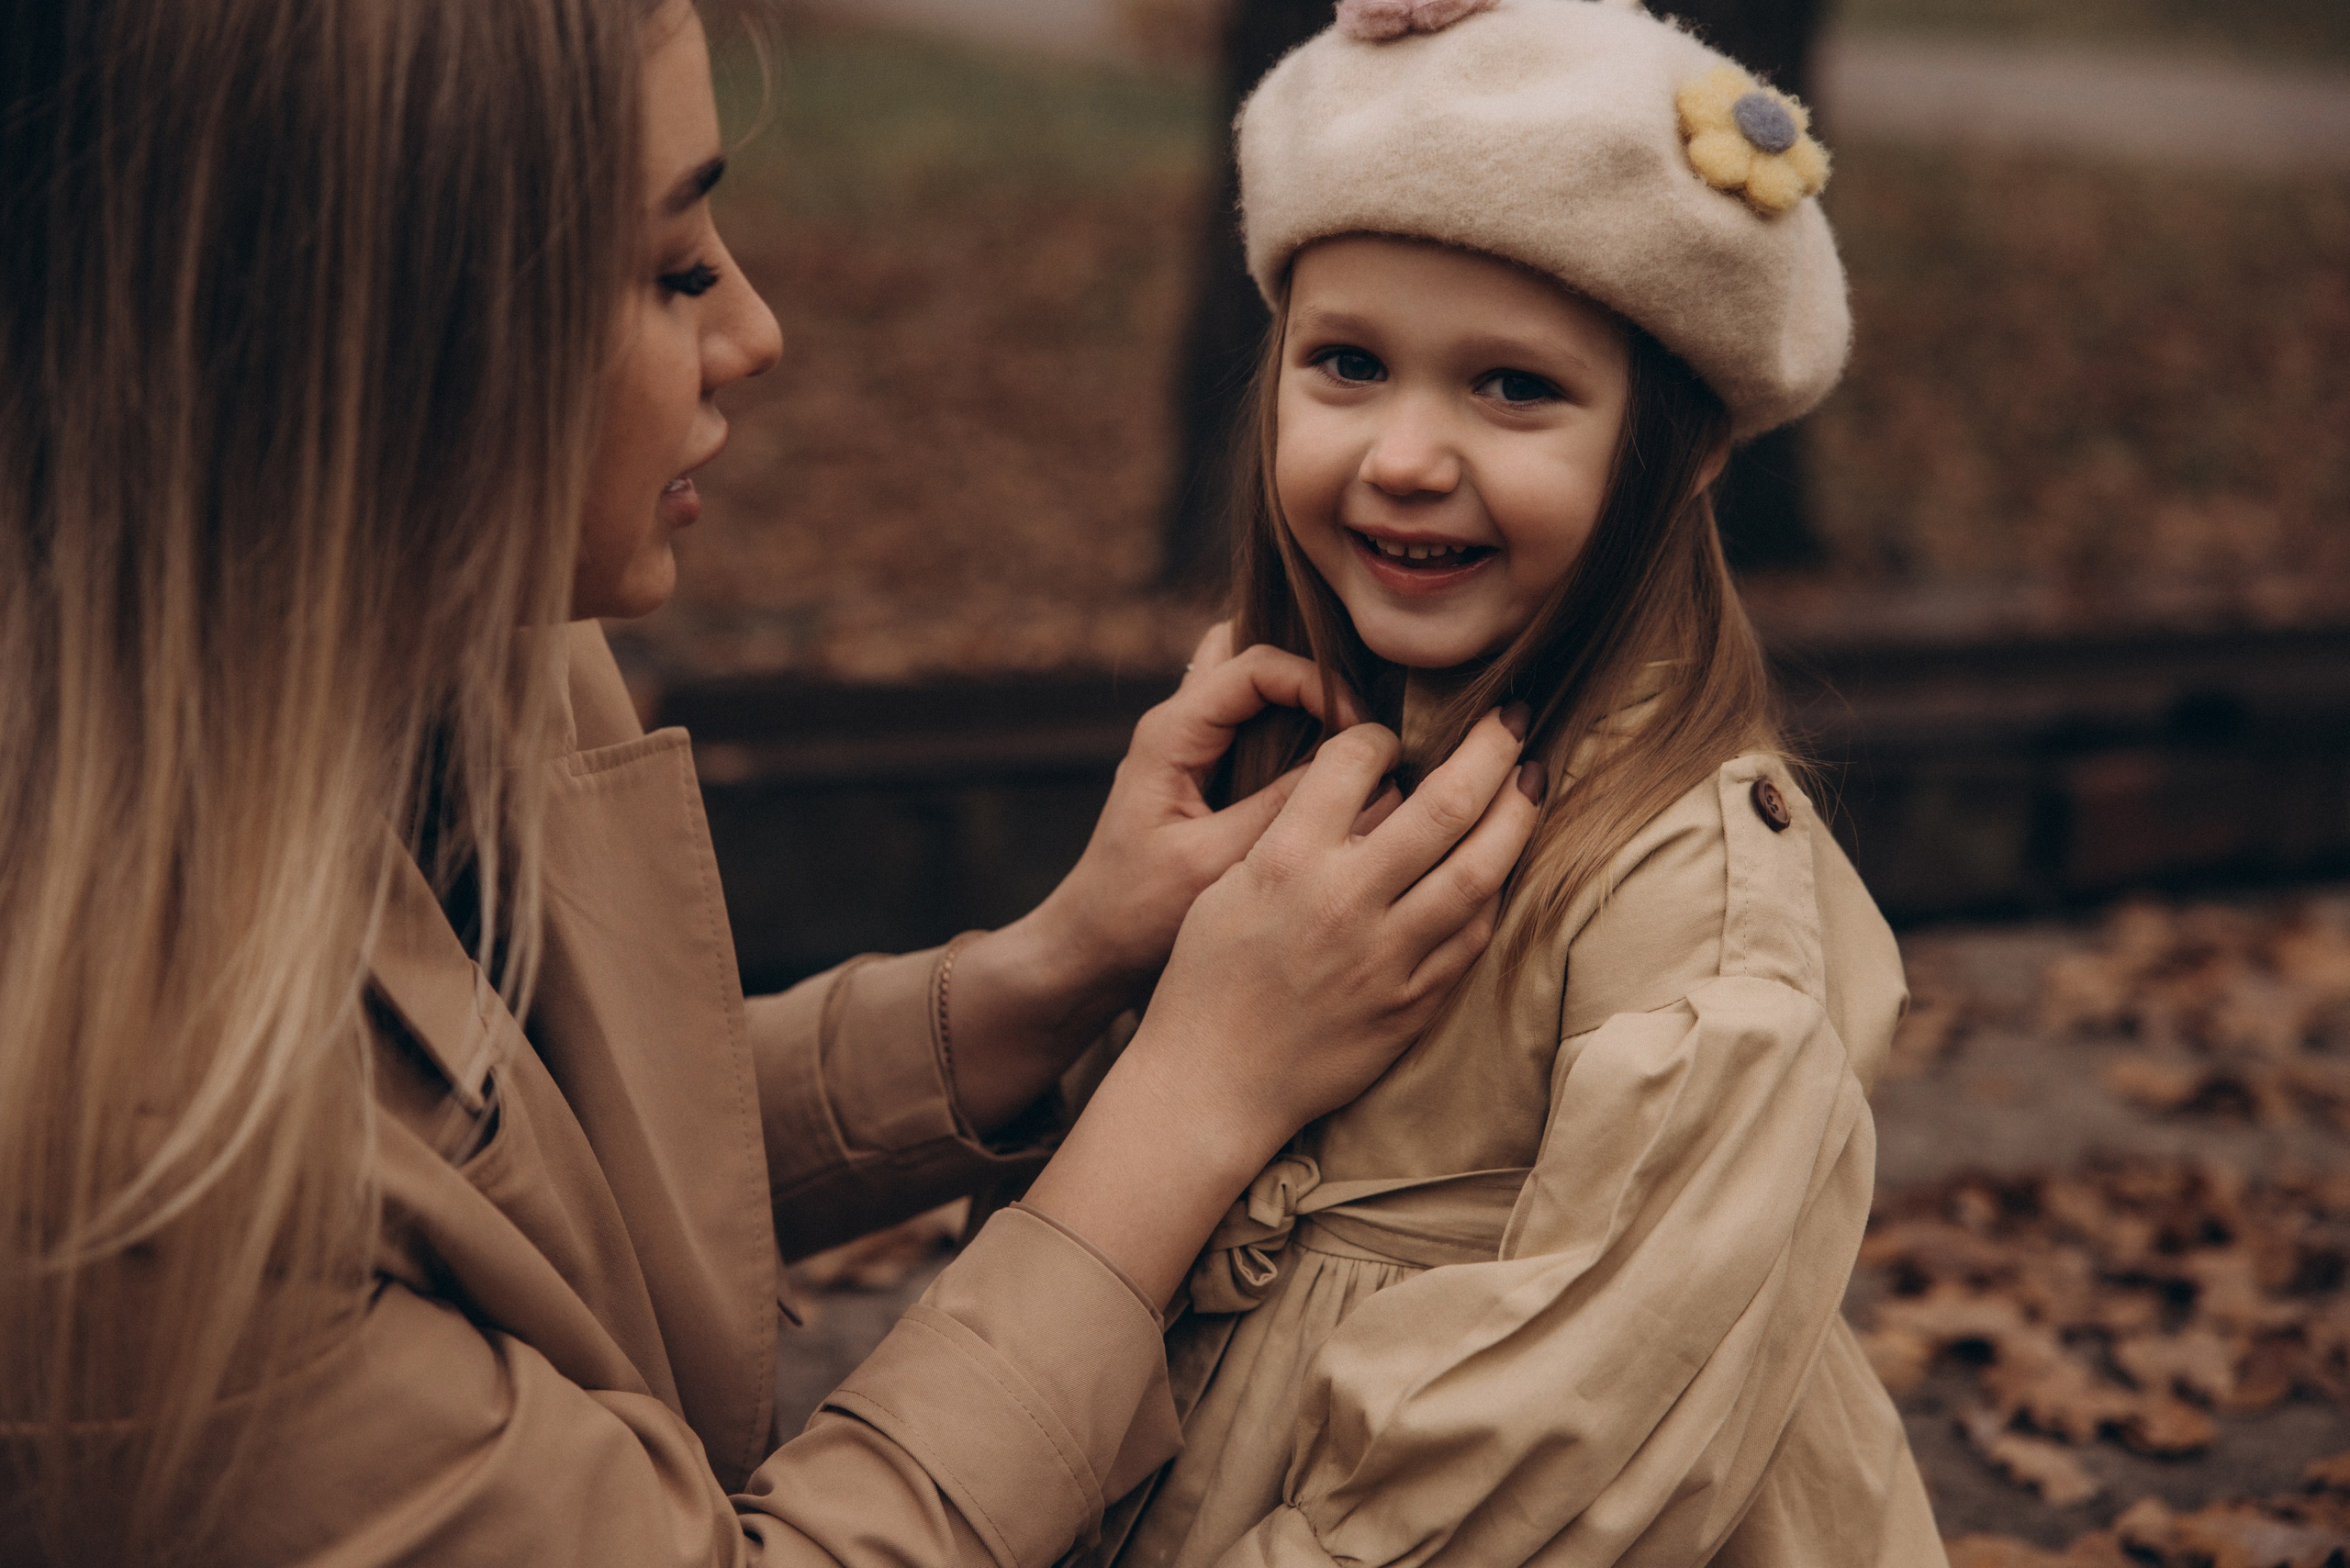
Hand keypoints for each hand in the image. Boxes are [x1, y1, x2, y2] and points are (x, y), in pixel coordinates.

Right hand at [1025, 703, 1543, 1304]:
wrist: (1212, 1084)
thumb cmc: (1206, 979)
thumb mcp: (1225, 887)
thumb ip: (1288, 833)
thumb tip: (1360, 784)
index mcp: (1284, 861)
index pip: (1354, 761)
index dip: (1380, 734)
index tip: (1390, 733)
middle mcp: (1343, 902)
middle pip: (1443, 804)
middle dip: (1489, 748)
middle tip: (1514, 715)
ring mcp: (1386, 958)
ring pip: (1477, 871)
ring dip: (1516, 816)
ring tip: (1531, 778)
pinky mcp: (1410, 1006)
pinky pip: (1471, 938)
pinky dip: (1491, 894)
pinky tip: (1499, 867)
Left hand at [1027, 621, 1366, 1004]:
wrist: (1092, 946)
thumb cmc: (1138, 913)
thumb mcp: (1214, 865)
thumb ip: (1279, 810)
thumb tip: (1356, 771)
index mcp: (1170, 734)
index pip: (1256, 666)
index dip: (1318, 684)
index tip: (1362, 733)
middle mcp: (1175, 724)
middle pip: (1243, 647)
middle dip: (1304, 666)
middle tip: (1355, 716)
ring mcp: (1186, 745)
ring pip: (1246, 680)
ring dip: (1297, 694)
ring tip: (1349, 737)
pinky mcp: (1200, 771)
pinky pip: (1250, 722)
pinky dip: (1290, 727)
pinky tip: (1328, 767)